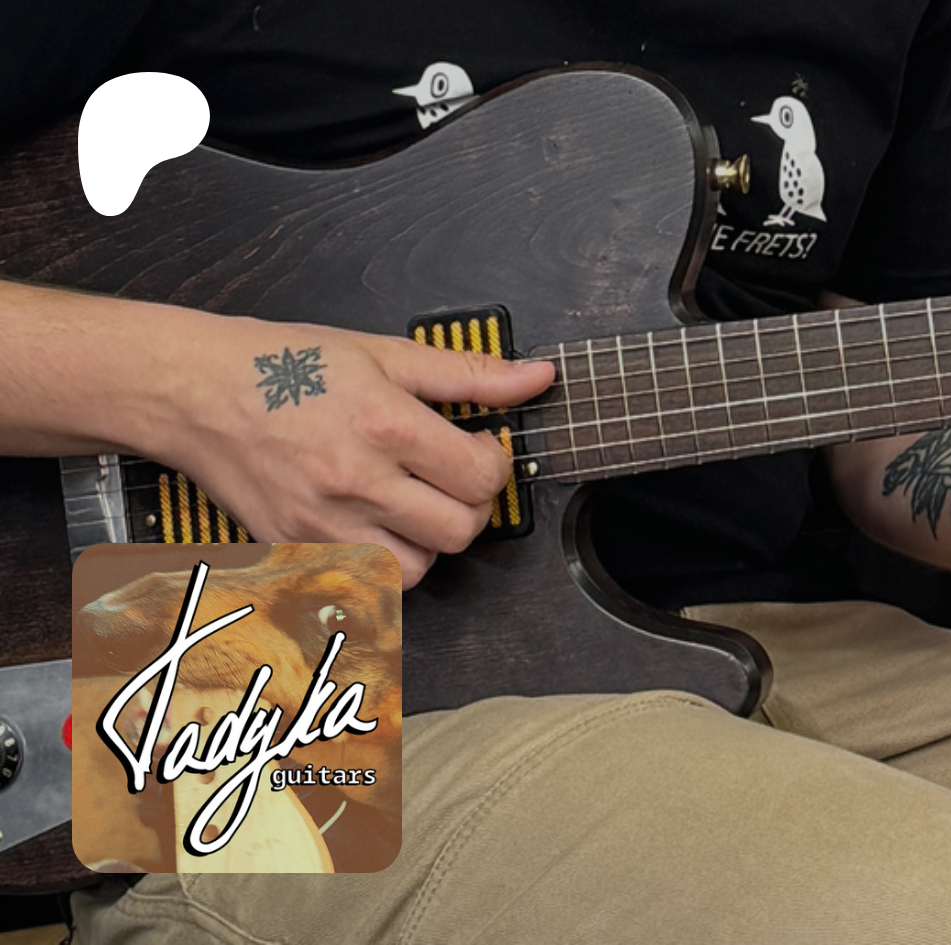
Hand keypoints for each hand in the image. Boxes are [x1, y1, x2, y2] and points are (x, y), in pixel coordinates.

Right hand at [145, 314, 554, 586]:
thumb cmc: (282, 366)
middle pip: (459, 531)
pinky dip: (382, 559)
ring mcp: (322, 522)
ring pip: (418, 569)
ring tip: (410, 503)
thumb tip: (535, 377)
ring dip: (428, 541)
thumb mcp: (383, 353)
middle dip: (470, 506)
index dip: (495, 464)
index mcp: (384, 426)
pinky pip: (366, 578)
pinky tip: (373, 522)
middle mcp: (355, 482)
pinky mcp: (294, 547)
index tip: (479, 448)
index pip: (481, 477)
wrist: (192, 390)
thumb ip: (469, 374)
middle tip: (450, 478)